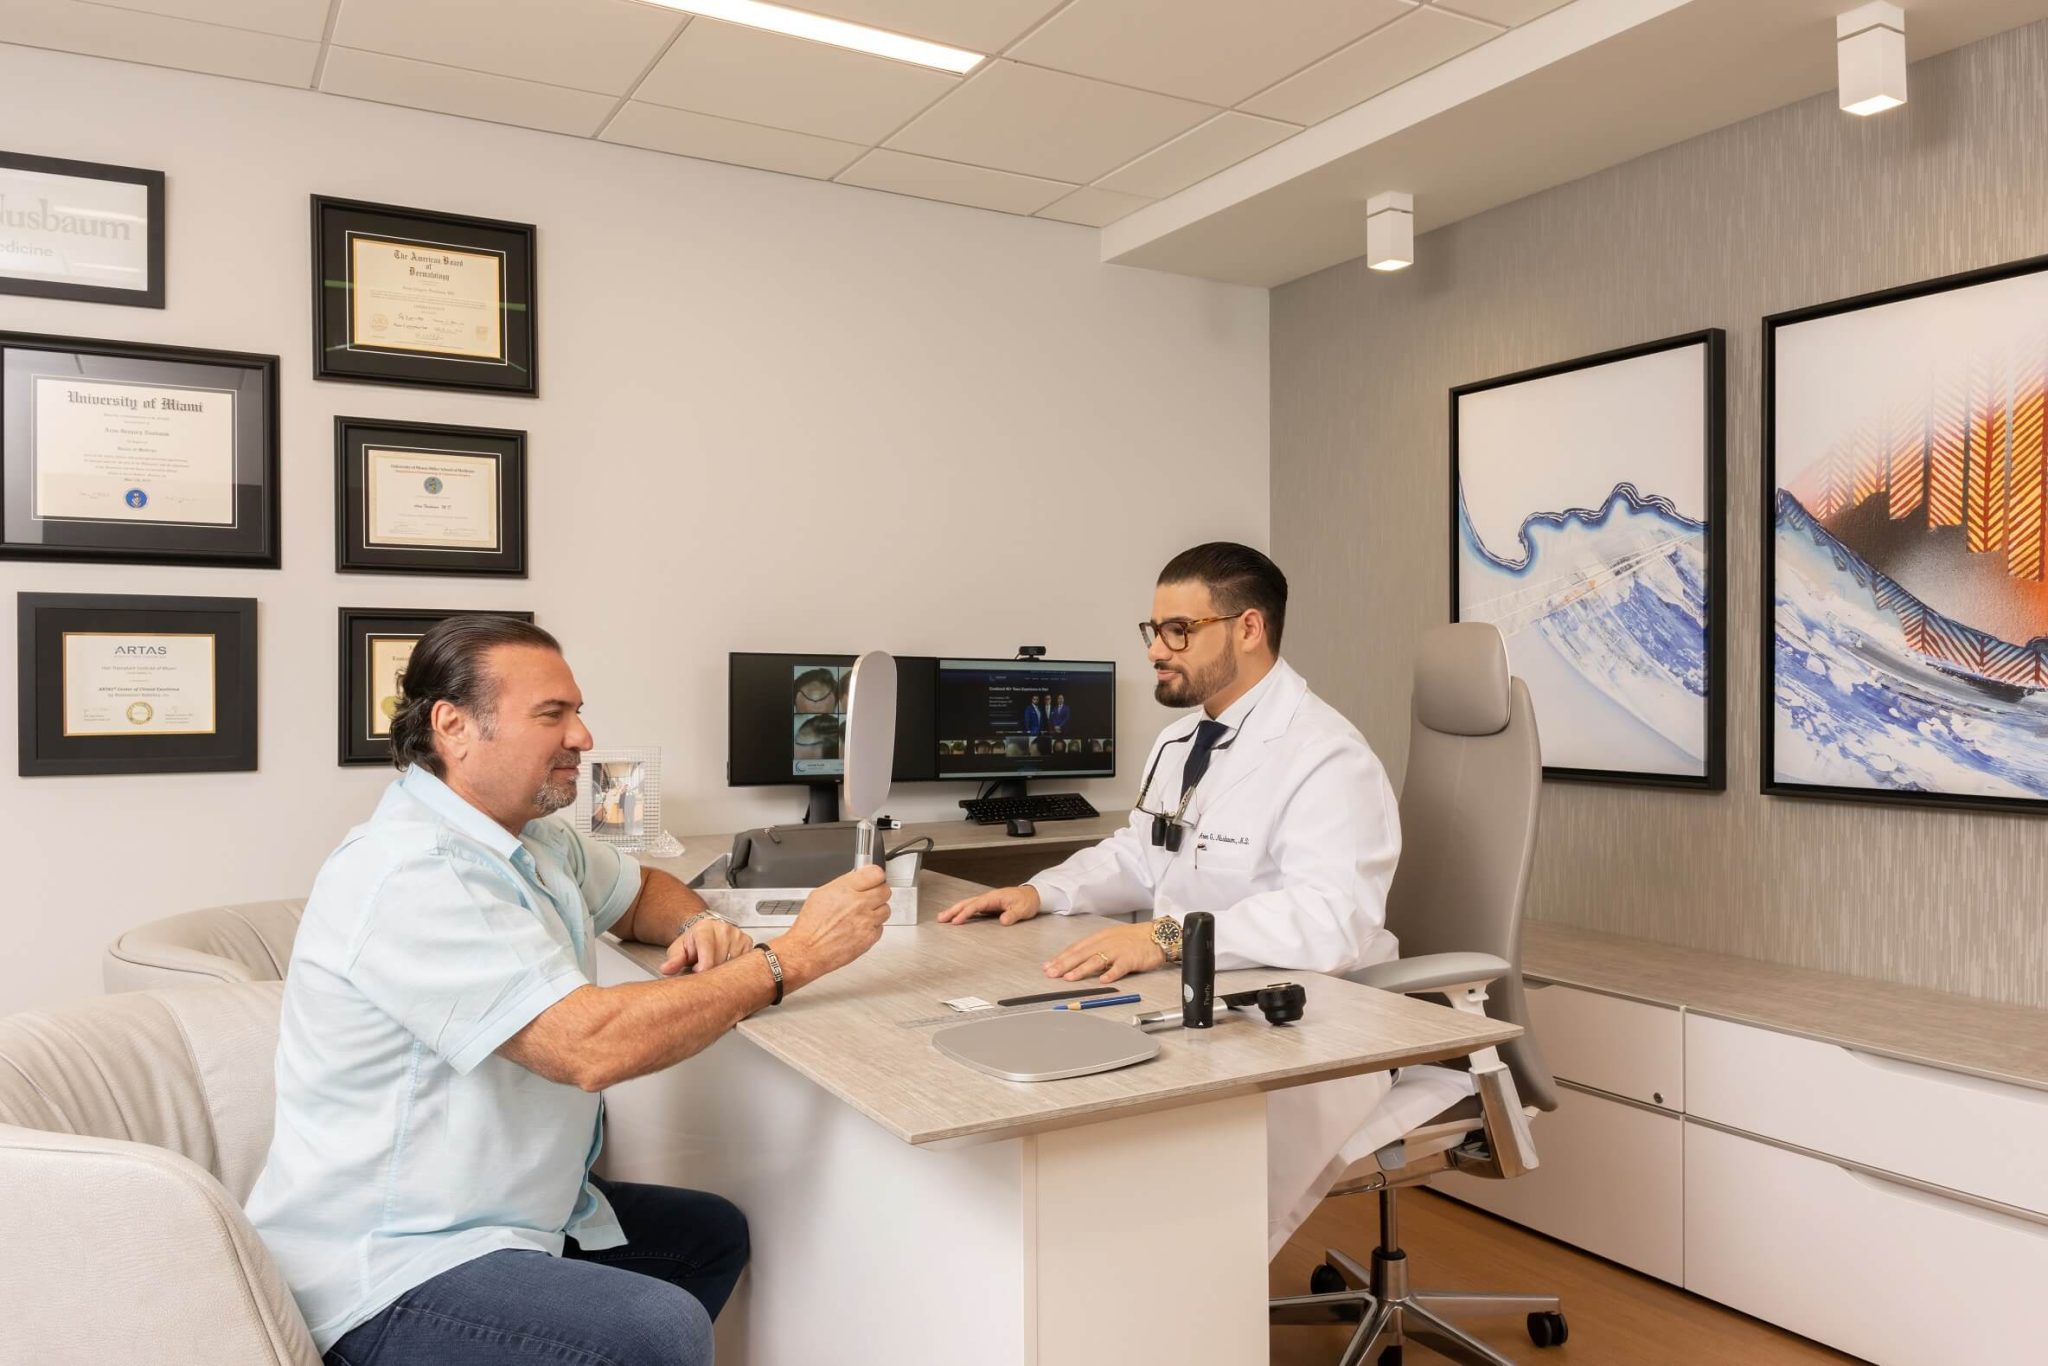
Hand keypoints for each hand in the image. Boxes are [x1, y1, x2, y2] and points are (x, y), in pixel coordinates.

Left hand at [659, 916, 754, 975]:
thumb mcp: (678, 950)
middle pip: (721, 962)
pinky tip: (726, 965)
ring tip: (714, 966)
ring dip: (724, 971)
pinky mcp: (748, 942)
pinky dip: (735, 969)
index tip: (699, 972)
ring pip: (734, 964)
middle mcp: (724, 929)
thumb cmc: (692, 943)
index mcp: (705, 929)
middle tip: (704, 970)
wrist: (704, 931)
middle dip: (712, 972)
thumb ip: (674, 960)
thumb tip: (666, 969)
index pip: (708, 954)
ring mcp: (738, 935)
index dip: (703, 969)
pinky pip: (744, 963)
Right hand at [774, 864, 892, 988]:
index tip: (874, 878)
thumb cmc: (810, 927)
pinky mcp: (870, 937)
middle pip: (885, 890)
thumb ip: (843, 884)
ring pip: (886, 909)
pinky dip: (873, 927)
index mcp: (845, 890)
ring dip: (877, 911)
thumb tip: (856, 877)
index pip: (875, 873)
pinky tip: (860, 928)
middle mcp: (858, 903)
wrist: (807, 951)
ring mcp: (866, 921)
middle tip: (870, 896)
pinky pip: (881, 927)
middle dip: (878, 892)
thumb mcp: (820, 894)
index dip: (876, 876)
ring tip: (863, 914)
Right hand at [936, 885, 1040, 924]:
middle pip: (966, 903)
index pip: (976, 905)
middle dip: (953, 910)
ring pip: (967, 905)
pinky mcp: (989, 906)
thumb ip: (1012, 915)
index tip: (956, 921)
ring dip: (955, 911)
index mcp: (994, 897)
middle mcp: (988, 898)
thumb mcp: (1023, 909)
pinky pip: (972, 908)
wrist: (1033, 896)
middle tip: (940, 918)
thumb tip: (1003, 921)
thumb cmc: (1027, 901)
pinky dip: (963, 912)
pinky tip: (957, 918)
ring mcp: (987, 901)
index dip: (965, 913)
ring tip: (943, 918)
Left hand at [1042, 921, 1164, 983]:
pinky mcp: (1131, 959)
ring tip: (1070, 977)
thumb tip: (1077, 961)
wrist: (1157, 935)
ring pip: (1097, 960)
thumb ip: (1095, 949)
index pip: (1076, 948)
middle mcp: (1106, 943)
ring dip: (1082, 969)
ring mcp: (1118, 950)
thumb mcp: (1111, 939)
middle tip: (1051, 973)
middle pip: (1082, 954)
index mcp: (1099, 938)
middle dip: (1064, 964)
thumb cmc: (1134, 938)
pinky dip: (1111, 974)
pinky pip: (1120, 967)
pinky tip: (1103, 980)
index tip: (1048, 966)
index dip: (1061, 957)